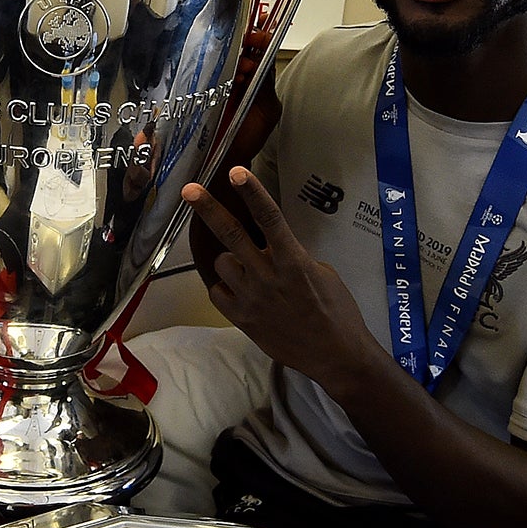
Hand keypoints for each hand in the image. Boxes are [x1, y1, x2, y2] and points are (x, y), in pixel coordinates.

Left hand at [183, 167, 375, 391]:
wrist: (335, 355)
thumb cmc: (337, 312)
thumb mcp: (322, 274)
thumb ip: (293, 257)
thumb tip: (274, 246)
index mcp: (294, 261)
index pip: (270, 218)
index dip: (252, 192)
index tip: (236, 172)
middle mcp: (268, 276)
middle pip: (231, 235)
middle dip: (208, 209)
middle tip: (189, 189)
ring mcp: (251, 298)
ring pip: (222, 264)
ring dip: (229, 260)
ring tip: (247, 269)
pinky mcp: (242, 319)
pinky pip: (217, 292)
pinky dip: (224, 287)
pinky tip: (240, 290)